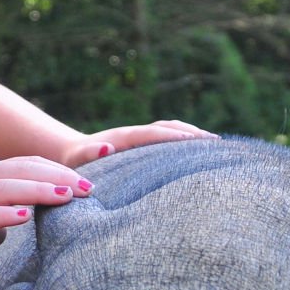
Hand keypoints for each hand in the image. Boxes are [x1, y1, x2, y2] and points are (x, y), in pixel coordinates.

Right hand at [0, 157, 92, 262]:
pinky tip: (23, 216)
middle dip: (57, 178)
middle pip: (21, 171)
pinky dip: (2, 214)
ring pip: (4, 189)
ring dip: (38, 191)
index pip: (23, 165)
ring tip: (68, 195)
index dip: (55, 169)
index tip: (85, 178)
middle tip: (89, 187)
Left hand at [60, 119, 216, 167]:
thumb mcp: (77, 159)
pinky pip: (168, 139)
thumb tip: (105, 149)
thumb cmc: (73, 162)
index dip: (175, 137)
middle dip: (193, 133)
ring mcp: (140, 137)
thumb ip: (88, 154)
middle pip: (169, 127)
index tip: (199, 141)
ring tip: (217, 147)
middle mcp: (135, 133)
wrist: (70, 153)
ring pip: (171, 131)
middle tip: (218, 144)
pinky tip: (199, 155)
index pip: (154, 133)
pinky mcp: (143, 145)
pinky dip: (185, 142)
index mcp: (123, 137)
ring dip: (193, 136)